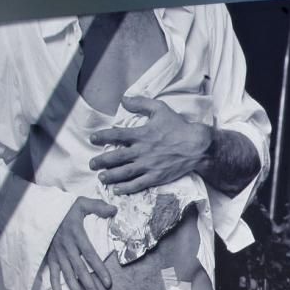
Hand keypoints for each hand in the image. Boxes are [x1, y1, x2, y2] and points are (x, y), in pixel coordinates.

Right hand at [45, 197, 116, 289]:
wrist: (39, 210)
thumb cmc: (64, 208)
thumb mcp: (81, 203)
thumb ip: (98, 206)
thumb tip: (115, 210)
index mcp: (76, 235)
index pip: (90, 255)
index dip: (99, 270)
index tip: (108, 283)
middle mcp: (66, 248)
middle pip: (79, 270)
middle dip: (89, 287)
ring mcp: (56, 255)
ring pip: (67, 277)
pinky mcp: (49, 259)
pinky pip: (52, 276)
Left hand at [88, 95, 211, 194]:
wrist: (198, 146)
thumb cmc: (179, 127)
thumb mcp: (161, 109)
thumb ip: (141, 103)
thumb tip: (124, 99)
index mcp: (141, 134)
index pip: (116, 135)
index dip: (102, 137)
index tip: (93, 139)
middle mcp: (142, 151)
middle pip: (115, 157)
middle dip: (101, 161)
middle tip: (92, 164)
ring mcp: (148, 166)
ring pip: (124, 173)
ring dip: (110, 176)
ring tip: (101, 178)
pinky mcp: (156, 177)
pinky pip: (138, 184)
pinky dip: (126, 188)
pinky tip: (117, 190)